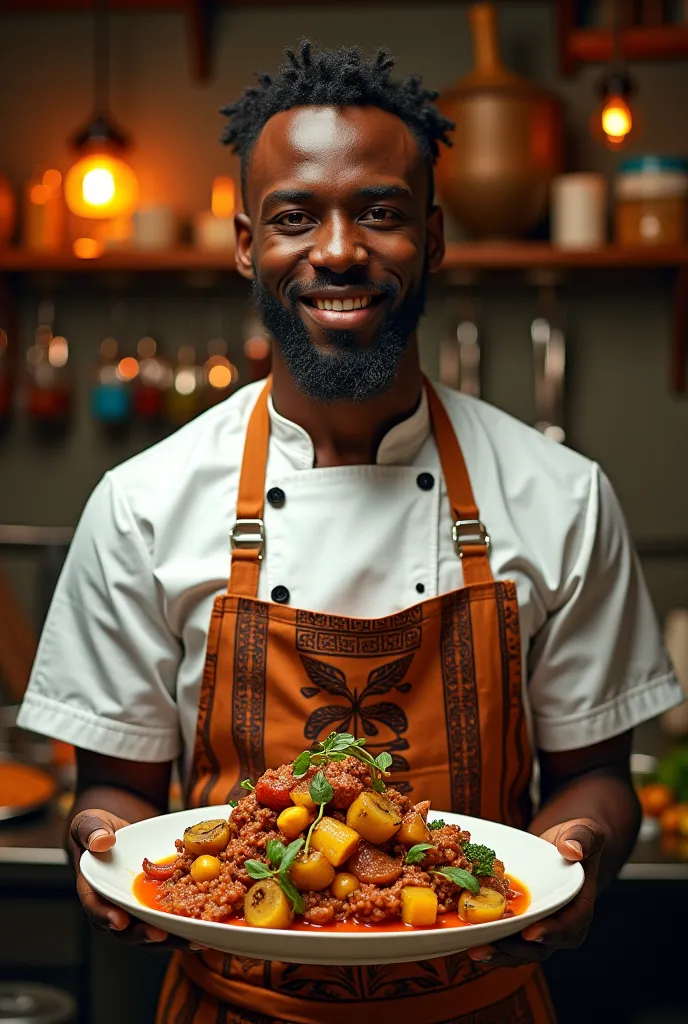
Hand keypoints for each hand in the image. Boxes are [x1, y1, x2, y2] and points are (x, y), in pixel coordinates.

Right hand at [70, 808, 206, 951]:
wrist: (118, 835)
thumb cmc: (98, 830)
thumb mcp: (89, 823)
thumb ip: (91, 830)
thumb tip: (101, 842)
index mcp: (94, 890)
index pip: (96, 907)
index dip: (106, 916)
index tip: (120, 921)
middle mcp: (114, 907)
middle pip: (127, 930)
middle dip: (144, 935)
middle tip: (160, 934)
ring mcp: (137, 910)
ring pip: (152, 932)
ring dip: (172, 938)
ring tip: (193, 940)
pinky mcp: (157, 907)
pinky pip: (170, 921)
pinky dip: (186, 926)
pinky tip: (206, 928)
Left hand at [467, 818, 603, 967]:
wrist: (562, 847)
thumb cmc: (575, 839)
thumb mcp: (584, 831)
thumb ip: (582, 838)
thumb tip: (573, 850)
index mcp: (580, 907)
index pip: (569, 926)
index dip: (550, 932)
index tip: (530, 933)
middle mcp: (562, 926)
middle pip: (541, 948)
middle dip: (514, 949)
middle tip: (487, 946)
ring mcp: (542, 929)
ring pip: (522, 951)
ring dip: (498, 953)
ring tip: (474, 949)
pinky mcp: (524, 926)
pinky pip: (509, 941)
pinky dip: (491, 943)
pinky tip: (470, 942)